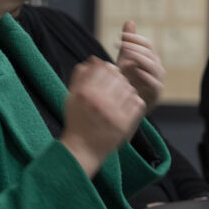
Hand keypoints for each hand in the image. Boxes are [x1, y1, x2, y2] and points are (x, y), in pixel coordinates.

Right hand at [62, 57, 145, 176]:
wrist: (82, 150)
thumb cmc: (76, 121)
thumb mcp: (71, 97)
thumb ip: (80, 76)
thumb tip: (93, 59)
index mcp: (85, 92)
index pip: (105, 68)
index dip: (109, 69)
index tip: (109, 76)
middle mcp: (99, 101)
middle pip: (119, 77)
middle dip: (119, 79)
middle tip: (116, 87)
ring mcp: (113, 113)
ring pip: (130, 88)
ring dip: (127, 90)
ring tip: (121, 97)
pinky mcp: (124, 124)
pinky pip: (138, 103)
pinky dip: (134, 102)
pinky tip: (127, 106)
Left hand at [116, 21, 164, 111]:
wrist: (125, 106)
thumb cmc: (125, 82)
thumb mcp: (123, 60)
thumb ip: (127, 44)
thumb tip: (129, 20)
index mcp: (150, 58)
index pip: (147, 44)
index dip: (135, 38)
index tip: (120, 36)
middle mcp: (157, 68)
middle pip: (150, 53)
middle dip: (134, 47)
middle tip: (120, 44)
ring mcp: (158, 80)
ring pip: (153, 65)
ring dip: (138, 58)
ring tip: (125, 55)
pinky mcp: (156, 94)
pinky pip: (153, 82)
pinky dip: (144, 75)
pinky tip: (132, 69)